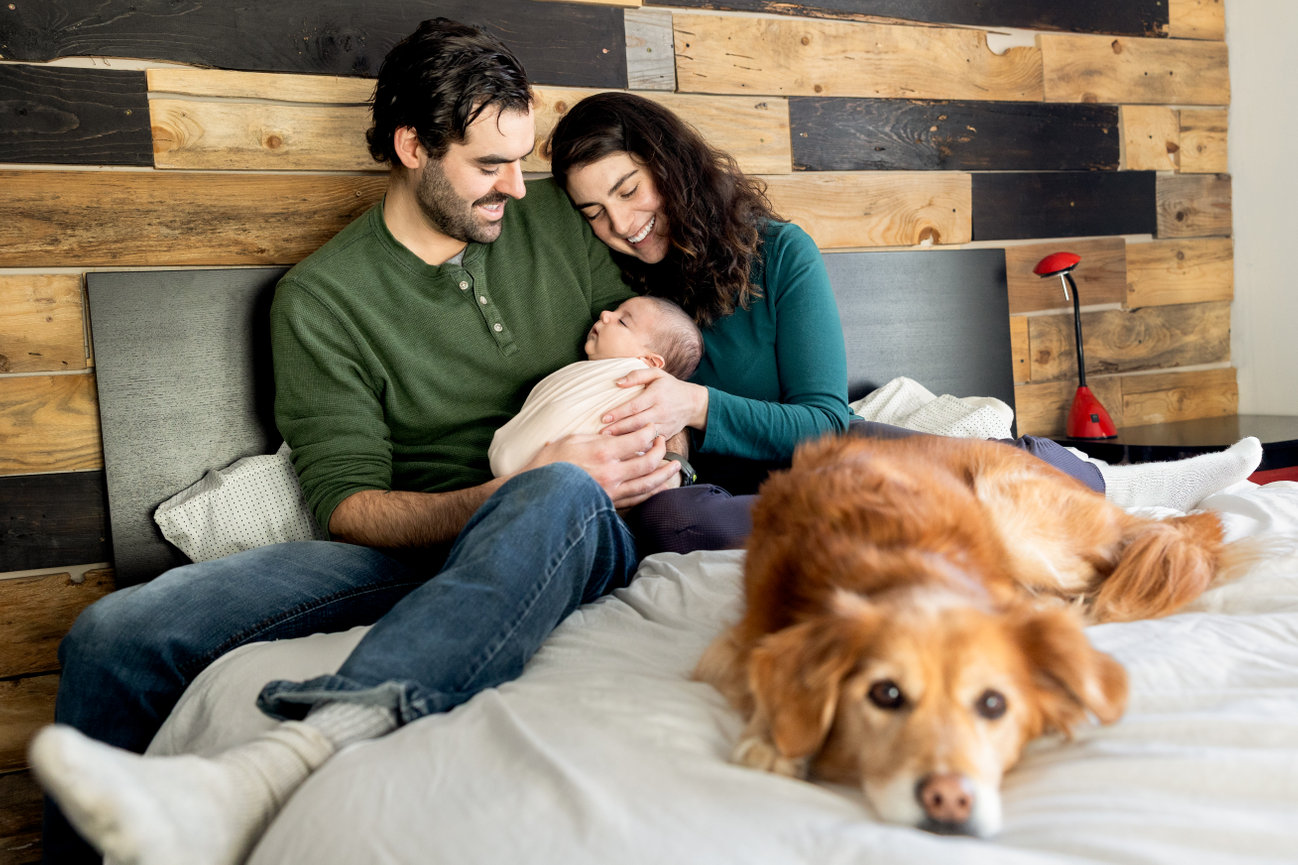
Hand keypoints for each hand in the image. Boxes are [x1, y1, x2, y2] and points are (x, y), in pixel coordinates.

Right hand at [525, 424, 677, 507]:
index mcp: (602, 452)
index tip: (651, 428)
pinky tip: (660, 487)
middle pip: (648, 461)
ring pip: (648, 483)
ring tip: (674, 466)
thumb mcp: (571, 440)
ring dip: (664, 474)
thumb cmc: (550, 462)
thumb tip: (616, 435)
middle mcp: (611, 473)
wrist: (539, 494)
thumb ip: (597, 437)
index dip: (649, 432)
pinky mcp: (610, 504)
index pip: (638, 440)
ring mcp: (613, 491)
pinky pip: (638, 499)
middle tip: (663, 442)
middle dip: (660, 450)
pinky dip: (652, 492)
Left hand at [599, 367, 708, 438]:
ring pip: (643, 434)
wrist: (693, 403)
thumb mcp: (657, 374)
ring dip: (626, 438)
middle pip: (637, 422)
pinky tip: (625, 449)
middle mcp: (662, 411)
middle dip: (618, 428)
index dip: (619, 412)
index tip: (604, 417)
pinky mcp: (667, 434)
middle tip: (601, 433)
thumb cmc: (670, 386)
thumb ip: (637, 375)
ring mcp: (665, 424)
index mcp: (657, 395)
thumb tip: (618, 382)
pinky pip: (651, 442)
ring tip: (609, 441)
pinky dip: (639, 446)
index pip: (635, 406)